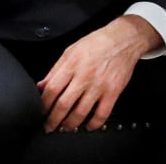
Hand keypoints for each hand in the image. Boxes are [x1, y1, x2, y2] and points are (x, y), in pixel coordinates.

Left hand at [36, 15, 161, 132]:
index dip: (44, 104)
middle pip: (63, 104)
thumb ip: (55, 70)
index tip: (42, 111)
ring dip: (70, 124)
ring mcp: (99, 85)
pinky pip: (102, 113)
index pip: (52, 90)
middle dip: (53, 120)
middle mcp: (85, 76)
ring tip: (66, 127)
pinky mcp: (113, 91)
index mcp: (72, 65)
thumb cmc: (97, 43)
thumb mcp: (71, 51)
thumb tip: (41, 86)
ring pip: (81, 112)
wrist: (124, 39)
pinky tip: (88, 126)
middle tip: (50, 126)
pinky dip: (93, 124)